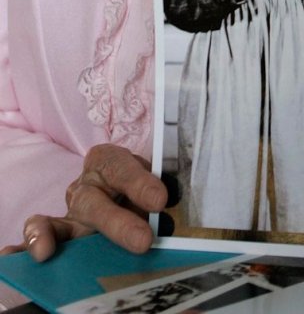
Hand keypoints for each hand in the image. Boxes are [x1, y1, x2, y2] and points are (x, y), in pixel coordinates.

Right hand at [2, 145, 167, 261]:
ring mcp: (70, 210)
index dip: (139, 182)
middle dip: (117, 222)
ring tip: (45, 251)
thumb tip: (170, 219)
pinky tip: (17, 258)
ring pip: (61, 221)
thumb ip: (158, 198)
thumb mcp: (154, 184)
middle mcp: (87, 185)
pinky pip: (39, 236)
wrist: (129, 192)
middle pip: (94, 201)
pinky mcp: (60, 232)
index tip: (160, 200)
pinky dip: (26, 245)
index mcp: (111, 162)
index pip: (121, 167)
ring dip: (52, 235)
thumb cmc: (143, 187)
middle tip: (143, 240)